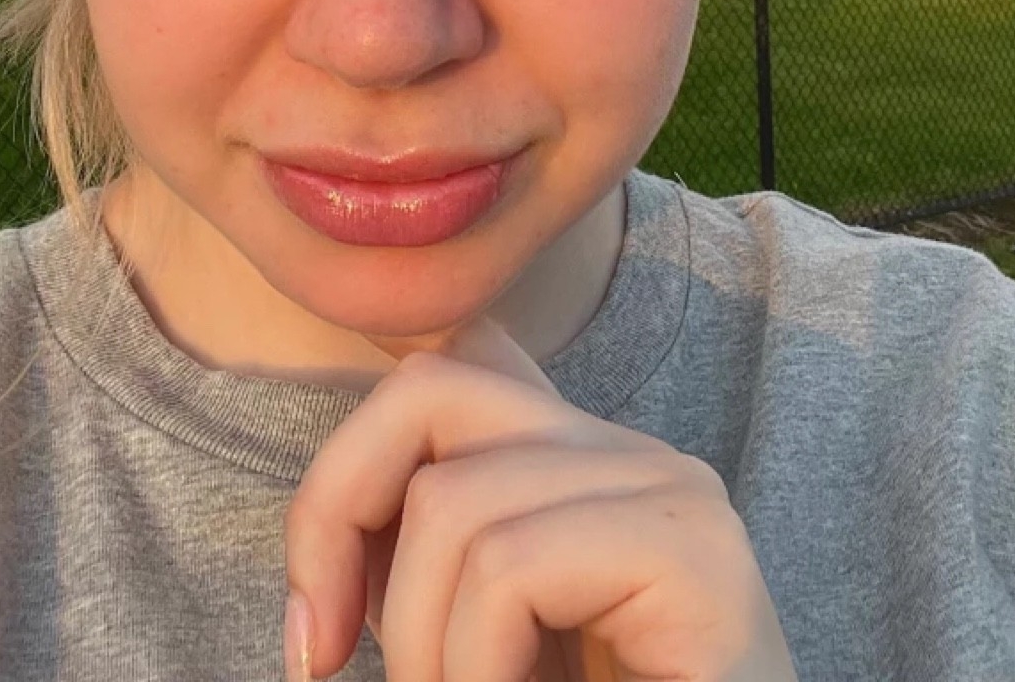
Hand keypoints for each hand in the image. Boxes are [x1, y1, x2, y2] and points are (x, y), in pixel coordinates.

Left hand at [282, 313, 799, 681]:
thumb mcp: (488, 650)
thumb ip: (441, 574)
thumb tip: (320, 545)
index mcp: (576, 467)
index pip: (449, 363)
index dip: (348, 465)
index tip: (319, 630)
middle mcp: (627, 453)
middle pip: (428, 387)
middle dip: (335, 513)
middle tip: (325, 661)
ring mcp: (670, 490)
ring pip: (454, 503)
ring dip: (417, 652)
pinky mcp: (695, 553)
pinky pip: (511, 567)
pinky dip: (471, 669)